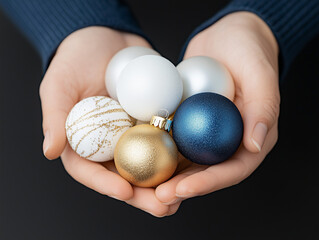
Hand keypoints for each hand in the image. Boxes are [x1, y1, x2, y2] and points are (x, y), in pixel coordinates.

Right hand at [40, 27, 179, 216]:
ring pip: (150, 162)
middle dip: (143, 195)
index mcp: (85, 143)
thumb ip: (54, 117)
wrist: (106, 38)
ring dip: (167, 181)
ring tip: (183, 195)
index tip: (124, 192)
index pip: (91, 171)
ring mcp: (135, 132)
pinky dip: (180, 151)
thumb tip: (50, 151)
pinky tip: (196, 162)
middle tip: (162, 206)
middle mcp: (111, 143)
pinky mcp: (156, 119)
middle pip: (126, 175)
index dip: (106, 184)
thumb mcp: (58, 84)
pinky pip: (168, 137)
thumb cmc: (75, 60)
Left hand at [156, 12, 279, 208]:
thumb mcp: (260, 75)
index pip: (231, 170)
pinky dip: (156, 146)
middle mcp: (226, 140)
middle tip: (156, 197)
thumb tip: (255, 145)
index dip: (208, 184)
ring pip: (184, 160)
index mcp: (249, 138)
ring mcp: (204, 131)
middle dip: (181, 187)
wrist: (227, 37)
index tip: (182, 189)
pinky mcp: (186, 120)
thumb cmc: (249, 51)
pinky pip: (171, 136)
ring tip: (142, 185)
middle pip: (204, 172)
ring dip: (164, 174)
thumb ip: (263, 109)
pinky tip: (137, 152)